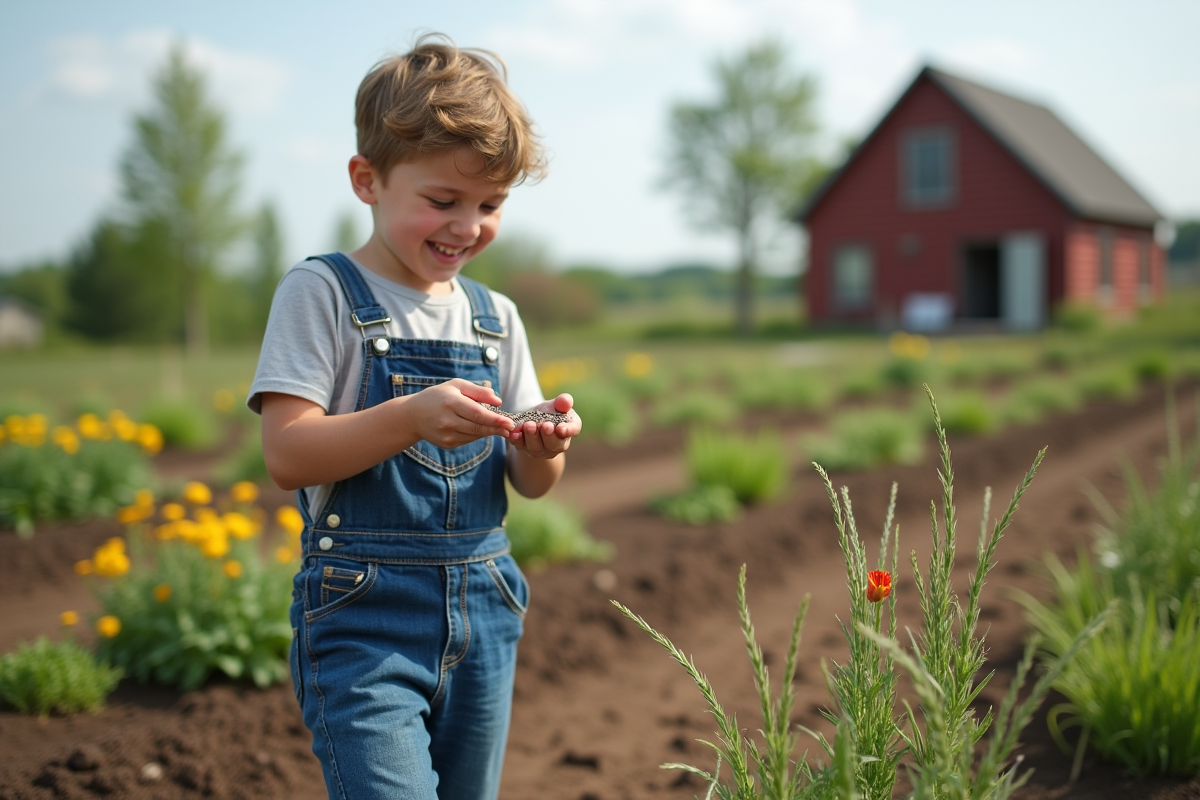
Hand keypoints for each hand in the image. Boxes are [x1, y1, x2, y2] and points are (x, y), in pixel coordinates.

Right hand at [400, 378, 514, 448]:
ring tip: (501, 427)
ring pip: (475, 435)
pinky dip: (477, 434)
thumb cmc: (438, 396)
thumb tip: (498, 401)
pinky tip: (481, 428)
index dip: (495, 419)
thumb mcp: (456, 386)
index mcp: (450, 403)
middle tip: (511, 428)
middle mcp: (447, 420)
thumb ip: (478, 391)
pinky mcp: (447, 444)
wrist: (413, 415)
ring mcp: (446, 434)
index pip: (477, 414)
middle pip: (478, 427)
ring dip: (489, 432)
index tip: (509, 421)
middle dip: (497, 428)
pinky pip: (468, 439)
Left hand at [507, 394, 580, 458]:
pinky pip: (520, 446)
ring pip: (536, 448)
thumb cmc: (552, 411)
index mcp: (569, 429)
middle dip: (548, 436)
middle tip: (544, 425)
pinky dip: (516, 440)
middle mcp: (557, 445)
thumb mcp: (558, 404)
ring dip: (531, 437)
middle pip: (554, 444)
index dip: (568, 431)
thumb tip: (565, 401)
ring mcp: (540, 450)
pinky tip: (513, 433)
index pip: (573, 430)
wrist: (536, 418)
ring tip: (528, 425)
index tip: (561, 428)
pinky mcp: (524, 448)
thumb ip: (564, 401)